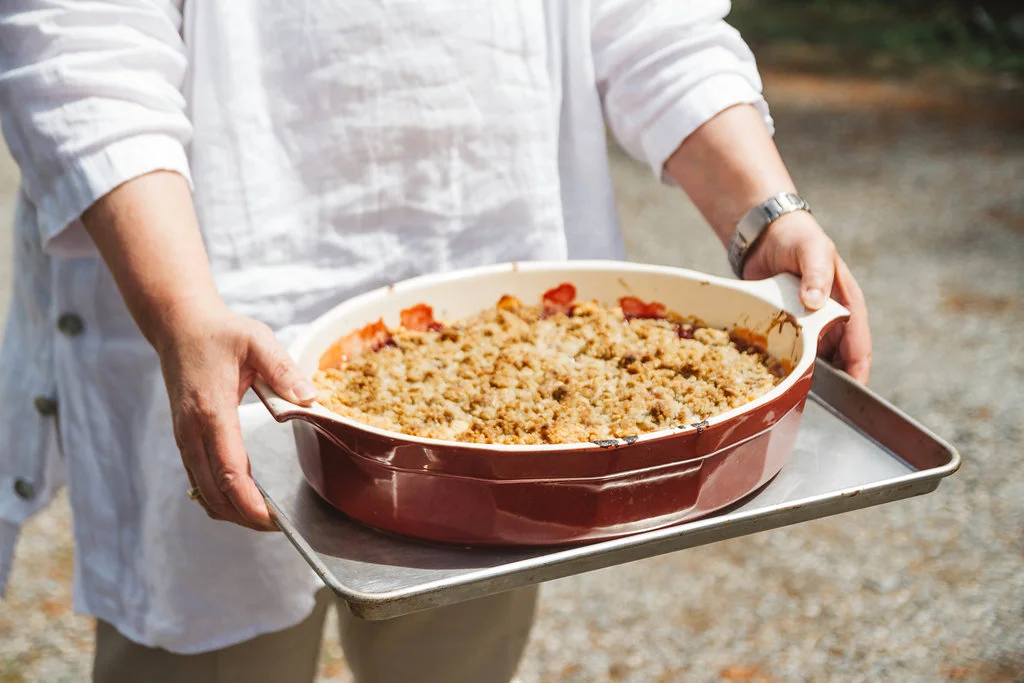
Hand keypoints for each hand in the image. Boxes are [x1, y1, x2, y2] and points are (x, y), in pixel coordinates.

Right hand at [155, 302, 317, 529]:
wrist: (179, 327)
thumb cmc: (220, 333)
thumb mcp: (257, 340)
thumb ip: (283, 369)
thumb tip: (309, 396)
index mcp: (212, 411)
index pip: (229, 469)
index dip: (249, 501)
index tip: (272, 520)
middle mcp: (192, 430)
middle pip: (214, 491)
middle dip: (246, 515)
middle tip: (281, 526)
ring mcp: (184, 437)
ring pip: (203, 490)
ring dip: (232, 510)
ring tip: (266, 518)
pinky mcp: (184, 438)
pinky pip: (198, 479)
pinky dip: (219, 497)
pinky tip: (243, 500)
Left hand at [742, 212, 871, 382]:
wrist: (768, 236)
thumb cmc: (799, 240)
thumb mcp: (812, 252)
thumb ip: (816, 275)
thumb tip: (815, 302)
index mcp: (848, 306)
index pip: (860, 349)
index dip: (858, 374)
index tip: (852, 397)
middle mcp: (831, 322)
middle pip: (837, 363)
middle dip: (830, 384)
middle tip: (813, 402)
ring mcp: (809, 327)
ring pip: (813, 361)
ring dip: (805, 377)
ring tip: (791, 396)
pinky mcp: (788, 328)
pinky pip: (790, 352)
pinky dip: (785, 365)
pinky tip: (772, 378)